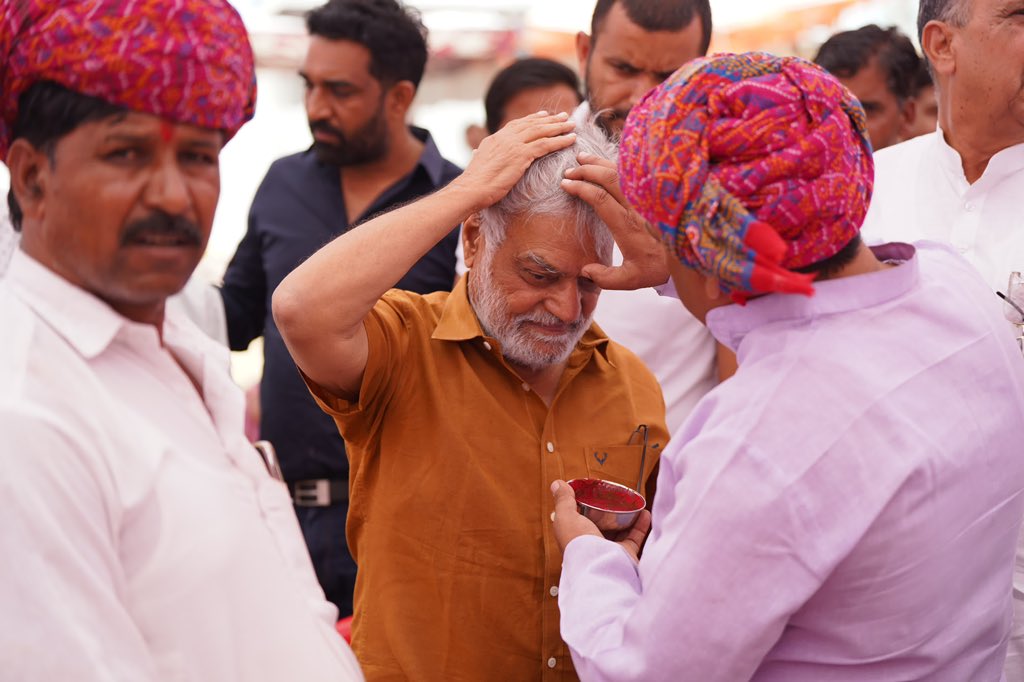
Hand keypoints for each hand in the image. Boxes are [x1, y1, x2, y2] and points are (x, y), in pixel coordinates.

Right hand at [449, 111, 576, 212]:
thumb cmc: (473, 183)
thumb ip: (481, 155)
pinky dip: (560, 141)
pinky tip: (571, 139)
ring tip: (572, 125)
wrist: (470, 189)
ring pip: (541, 132)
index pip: (517, 125)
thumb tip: (477, 152)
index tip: (544, 115)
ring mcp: (513, 145)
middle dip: (550, 120)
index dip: (532, 119)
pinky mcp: (521, 155)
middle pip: (532, 124)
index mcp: (495, 139)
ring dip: (559, 127)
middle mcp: (505, 138)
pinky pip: (545, 145)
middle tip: (565, 116)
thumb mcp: (476, 163)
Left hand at [550, 480, 652, 562]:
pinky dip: (641, 525)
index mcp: (574, 539)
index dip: (583, 509)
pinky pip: (635, 537)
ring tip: (631, 503)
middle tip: (614, 499)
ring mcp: (609, 551)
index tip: (591, 495)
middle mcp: (591, 546)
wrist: (600, 567)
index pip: (577, 523)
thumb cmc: (579, 544)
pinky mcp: (626, 554)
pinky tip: (644, 513)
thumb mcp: (566, 517)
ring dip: (626, 517)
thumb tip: (557, 484)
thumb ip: (563, 501)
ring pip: (619, 532)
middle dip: (607, 513)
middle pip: (600, 527)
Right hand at [560, 153, 669, 289]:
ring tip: (582, 157)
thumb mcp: (631, 279)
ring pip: (621, 171)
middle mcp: (636, 206)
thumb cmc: (658, 267)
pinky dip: (616, 164)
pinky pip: (633, 172)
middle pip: (609, 178)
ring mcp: (646, 197)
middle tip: (569, 170)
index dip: (581, 188)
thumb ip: (606, 278)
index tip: (565, 184)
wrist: (689, 258)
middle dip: (586, 170)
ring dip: (599, 163)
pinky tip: (605, 162)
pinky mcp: (653, 193)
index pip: (600, 198)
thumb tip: (585, 271)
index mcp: (627, 225)